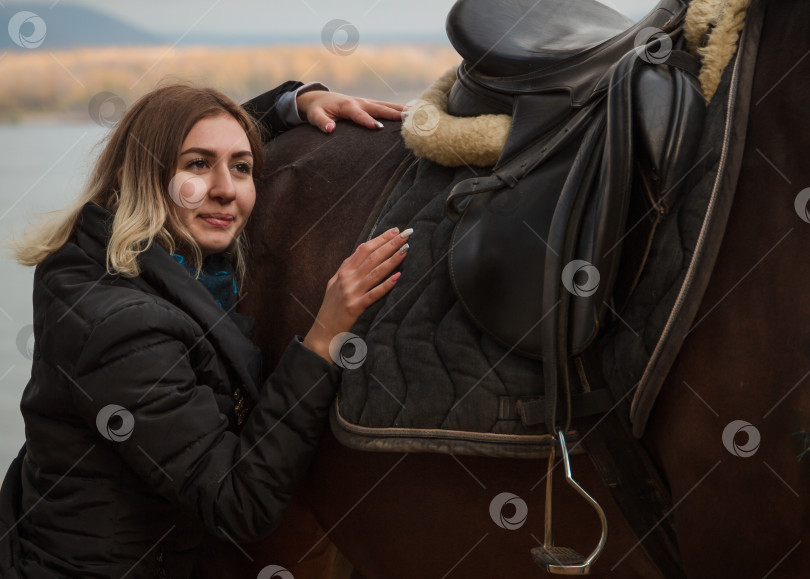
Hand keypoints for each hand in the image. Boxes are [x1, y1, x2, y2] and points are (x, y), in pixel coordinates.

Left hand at [296, 90, 405, 132]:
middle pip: (380, 108)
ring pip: (388, 106)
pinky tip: (414, 112)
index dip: (368, 121)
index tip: (378, 128)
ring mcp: (368, 102)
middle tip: (409, 120)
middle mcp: (361, 102)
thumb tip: (329, 130)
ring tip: (418, 114)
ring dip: (402, 110)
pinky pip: (388, 107)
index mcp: (348, 106)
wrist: (320, 98)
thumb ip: (322, 123)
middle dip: (394, 114)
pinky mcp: (372, 104)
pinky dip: (401, 109)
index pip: (359, 115)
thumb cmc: (318, 110)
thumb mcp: (315, 116)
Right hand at [302, 226, 412, 362]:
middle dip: (390, 244)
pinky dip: (386, 285)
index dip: (380, 239)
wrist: (323, 330)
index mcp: (343, 271)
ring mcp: (351, 293)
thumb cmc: (331, 306)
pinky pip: (373, 294)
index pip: (364, 249)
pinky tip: (398, 277)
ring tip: (405, 249)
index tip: (395, 230)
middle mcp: (347, 279)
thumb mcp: (335, 282)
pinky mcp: (355, 307)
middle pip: (372, 257)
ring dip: (392, 260)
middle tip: (406, 234)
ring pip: (375, 272)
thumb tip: (361, 248)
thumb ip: (348, 266)